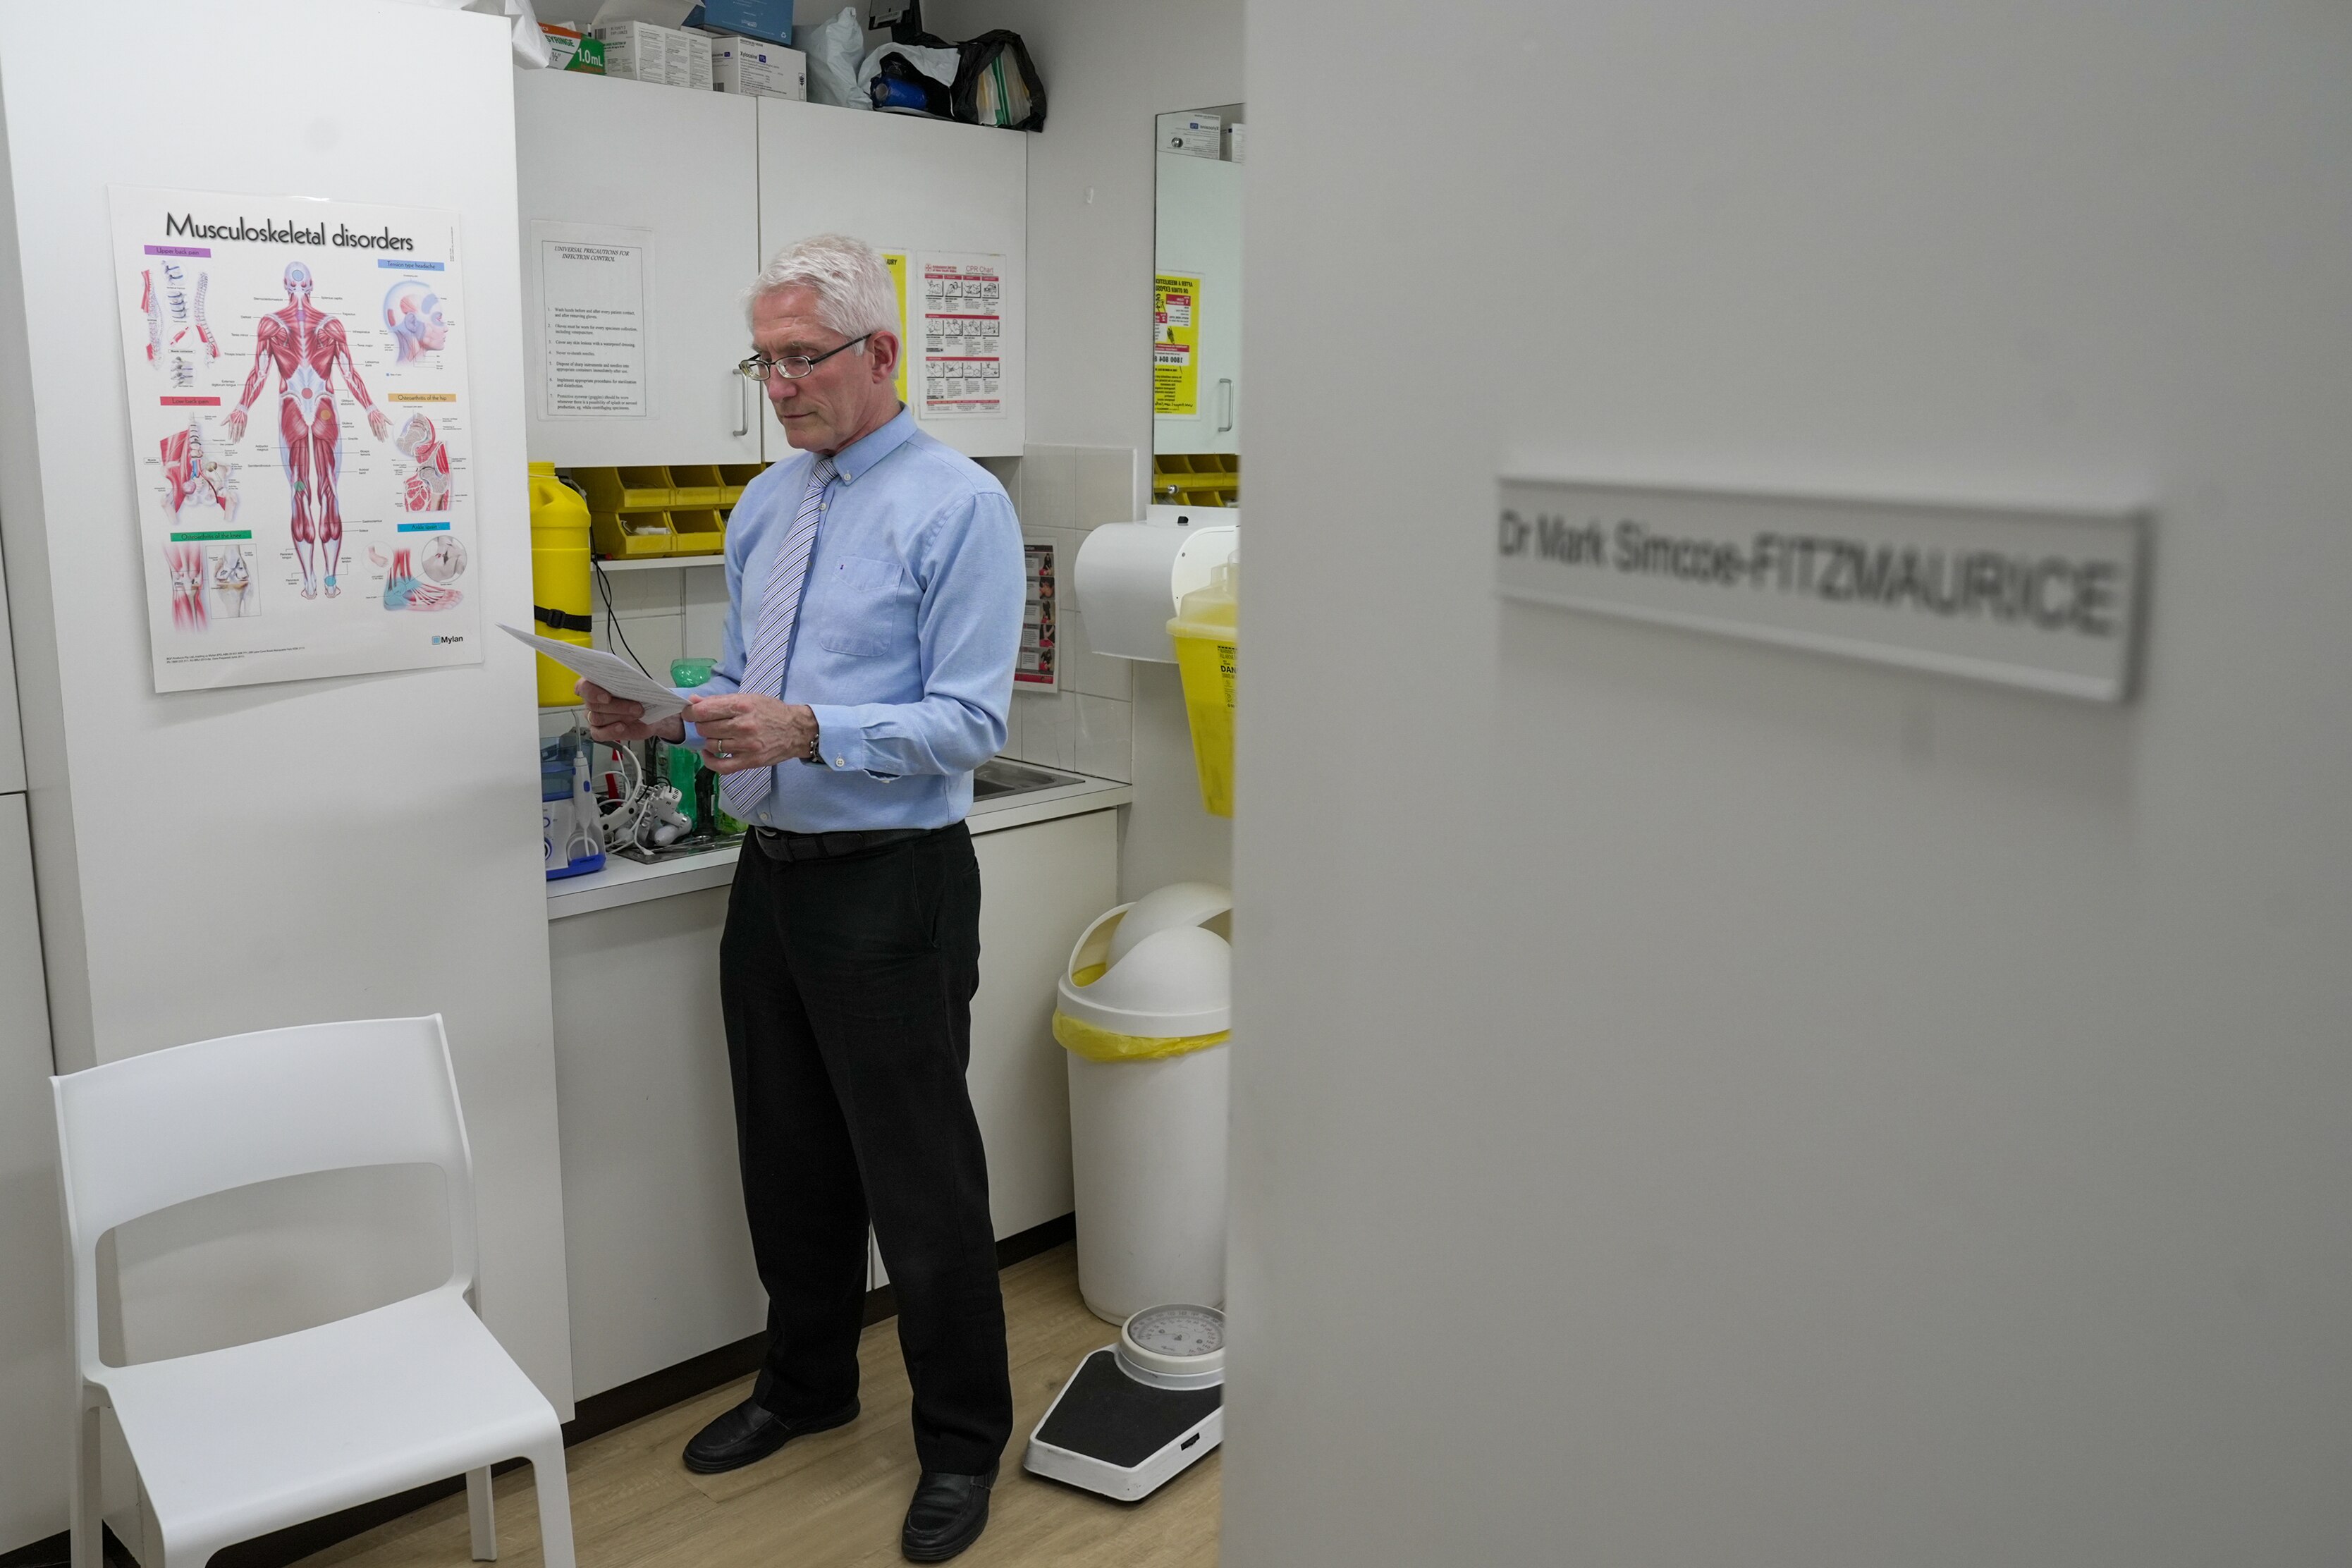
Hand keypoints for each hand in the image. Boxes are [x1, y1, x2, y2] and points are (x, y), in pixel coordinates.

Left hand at [223, 407, 246, 440]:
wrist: (241, 410)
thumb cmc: (234, 413)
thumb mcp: (228, 417)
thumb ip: (224, 421)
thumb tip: (220, 424)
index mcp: (232, 423)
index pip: (230, 431)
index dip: (230, 435)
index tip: (229, 439)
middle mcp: (236, 425)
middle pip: (235, 433)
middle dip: (234, 438)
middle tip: (234, 442)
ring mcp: (240, 425)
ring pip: (239, 433)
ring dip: (238, 438)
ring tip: (237, 441)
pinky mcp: (244, 425)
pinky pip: (243, 431)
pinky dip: (242, 434)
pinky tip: (242, 437)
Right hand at [368, 408, 391, 440]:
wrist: (372, 411)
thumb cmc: (378, 413)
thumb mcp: (384, 417)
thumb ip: (388, 421)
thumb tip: (392, 424)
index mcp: (382, 423)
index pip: (384, 430)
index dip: (385, 434)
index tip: (387, 437)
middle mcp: (378, 424)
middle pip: (380, 432)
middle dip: (382, 437)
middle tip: (383, 441)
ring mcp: (374, 425)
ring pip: (377, 432)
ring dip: (378, 436)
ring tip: (379, 440)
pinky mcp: (371, 425)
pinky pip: (373, 430)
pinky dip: (374, 433)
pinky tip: (375, 436)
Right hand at [579, 679, 683, 743]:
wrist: (652, 717)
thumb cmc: (642, 698)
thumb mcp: (638, 686)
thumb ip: (628, 682)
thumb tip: (630, 681)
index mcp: (595, 684)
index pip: (583, 686)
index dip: (592, 692)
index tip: (607, 697)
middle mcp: (592, 701)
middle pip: (593, 704)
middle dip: (617, 706)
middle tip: (636, 706)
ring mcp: (594, 717)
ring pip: (597, 718)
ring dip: (619, 716)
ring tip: (636, 714)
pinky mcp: (600, 731)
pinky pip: (598, 734)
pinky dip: (611, 731)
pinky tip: (622, 727)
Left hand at [686, 693, 816, 773]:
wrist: (796, 730)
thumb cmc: (772, 712)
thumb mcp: (748, 698)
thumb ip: (719, 701)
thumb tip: (693, 702)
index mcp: (741, 706)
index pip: (703, 711)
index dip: (690, 712)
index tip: (690, 713)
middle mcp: (743, 725)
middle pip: (705, 728)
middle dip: (702, 725)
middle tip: (709, 724)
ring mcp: (746, 745)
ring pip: (711, 745)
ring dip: (709, 741)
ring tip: (717, 736)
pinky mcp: (749, 761)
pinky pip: (720, 766)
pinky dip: (709, 761)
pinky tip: (709, 754)